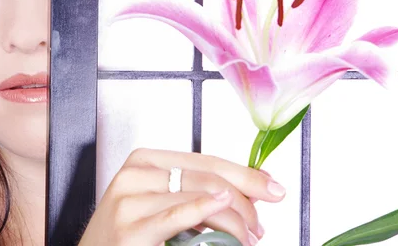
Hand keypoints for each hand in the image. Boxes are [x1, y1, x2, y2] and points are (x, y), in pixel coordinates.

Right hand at [78, 148, 285, 245]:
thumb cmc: (126, 231)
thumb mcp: (157, 201)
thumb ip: (195, 191)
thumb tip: (244, 192)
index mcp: (145, 160)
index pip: (206, 161)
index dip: (244, 174)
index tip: (271, 187)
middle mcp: (136, 174)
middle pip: (207, 178)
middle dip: (245, 200)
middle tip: (260, 223)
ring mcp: (131, 200)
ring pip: (200, 198)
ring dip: (234, 221)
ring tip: (246, 237)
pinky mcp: (131, 228)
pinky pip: (176, 216)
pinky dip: (203, 210)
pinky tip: (222, 208)